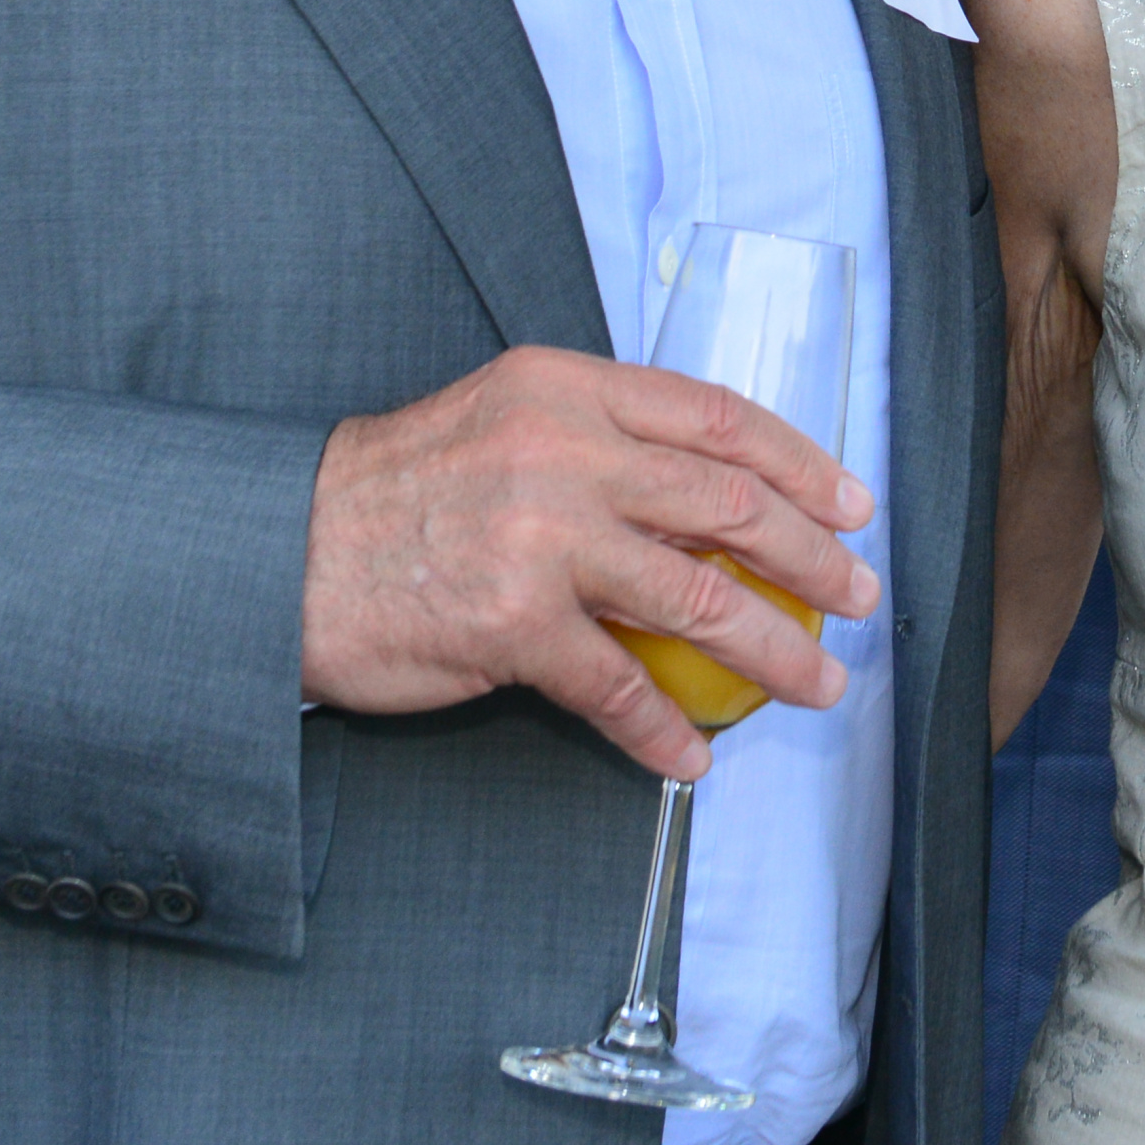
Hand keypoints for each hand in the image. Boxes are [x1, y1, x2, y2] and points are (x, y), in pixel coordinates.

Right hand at [300, 346, 878, 779]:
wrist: (285, 551)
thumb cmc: (397, 490)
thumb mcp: (504, 419)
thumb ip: (599, 437)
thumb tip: (709, 491)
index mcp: (568, 388)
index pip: (717, 418)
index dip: (801, 463)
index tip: (851, 502)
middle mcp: (564, 451)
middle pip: (729, 504)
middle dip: (812, 557)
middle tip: (859, 594)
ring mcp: (541, 539)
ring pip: (697, 597)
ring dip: (772, 649)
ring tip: (814, 680)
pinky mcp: (513, 625)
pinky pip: (617, 687)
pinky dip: (664, 729)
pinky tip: (691, 756)